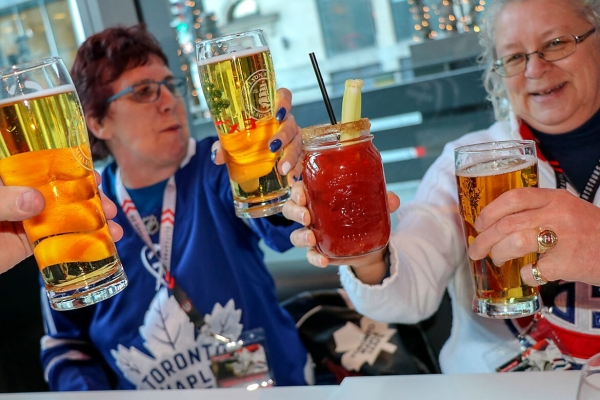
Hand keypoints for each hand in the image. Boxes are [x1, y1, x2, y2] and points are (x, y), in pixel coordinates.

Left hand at [0, 172, 122, 274]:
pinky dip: (83, 242)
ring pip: (65, 214)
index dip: (71, 163)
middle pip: (61, 188)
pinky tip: (104, 243)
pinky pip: (59, 240)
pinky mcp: (27, 244)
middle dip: (90, 196)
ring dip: (93, 220)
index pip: (42, 161)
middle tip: (109, 204)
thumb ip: (2, 201)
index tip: (91, 170)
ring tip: (114, 227)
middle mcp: (18, 193)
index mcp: (7, 175)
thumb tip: (35, 201)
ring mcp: (24, 219)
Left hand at [211, 88, 302, 180]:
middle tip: (272, 148)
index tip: (277, 113)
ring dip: (291, 156)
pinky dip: (296, 170)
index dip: (284, 102)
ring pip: (297, 143)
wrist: (247, 157)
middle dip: (284, 136)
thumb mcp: (231, 140)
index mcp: (270, 110)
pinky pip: (299, 160)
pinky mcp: (294, 154)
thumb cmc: (242, 139)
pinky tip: (291, 179)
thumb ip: (224, 145)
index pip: (283, 96)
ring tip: (282, 170)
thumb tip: (217, 155)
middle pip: (290, 124)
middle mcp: (284, 122)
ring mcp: (291, 138)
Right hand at [282, 180, 399, 283]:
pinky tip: (323, 260)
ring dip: (300, 236)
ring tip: (311, 239)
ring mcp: (313, 234)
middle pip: (291, 210)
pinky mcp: (319, 251)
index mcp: (319, 196)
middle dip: (294, 212)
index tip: (303, 194)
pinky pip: (310, 255)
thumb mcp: (372, 204)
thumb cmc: (363, 214)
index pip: (300, 189)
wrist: (369, 243)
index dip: (297, 191)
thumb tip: (393, 199)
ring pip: (295, 234)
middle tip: (306, 216)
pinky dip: (315, 258)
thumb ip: (381, 200)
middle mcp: (311, 214)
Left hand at [468, 188, 599, 285]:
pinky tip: (529, 274)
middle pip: (507, 223)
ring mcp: (563, 238)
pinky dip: (525, 275)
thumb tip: (497, 224)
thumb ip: (539, 211)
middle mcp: (557, 214)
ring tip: (497, 260)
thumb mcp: (567, 210)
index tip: (478, 223)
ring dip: (498, 254)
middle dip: (484, 239)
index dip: (490, 211)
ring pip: (514, 243)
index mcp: (555, 198)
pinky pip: (532, 270)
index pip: (514, 197)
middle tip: (476, 250)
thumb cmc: (591, 233)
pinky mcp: (566, 263)